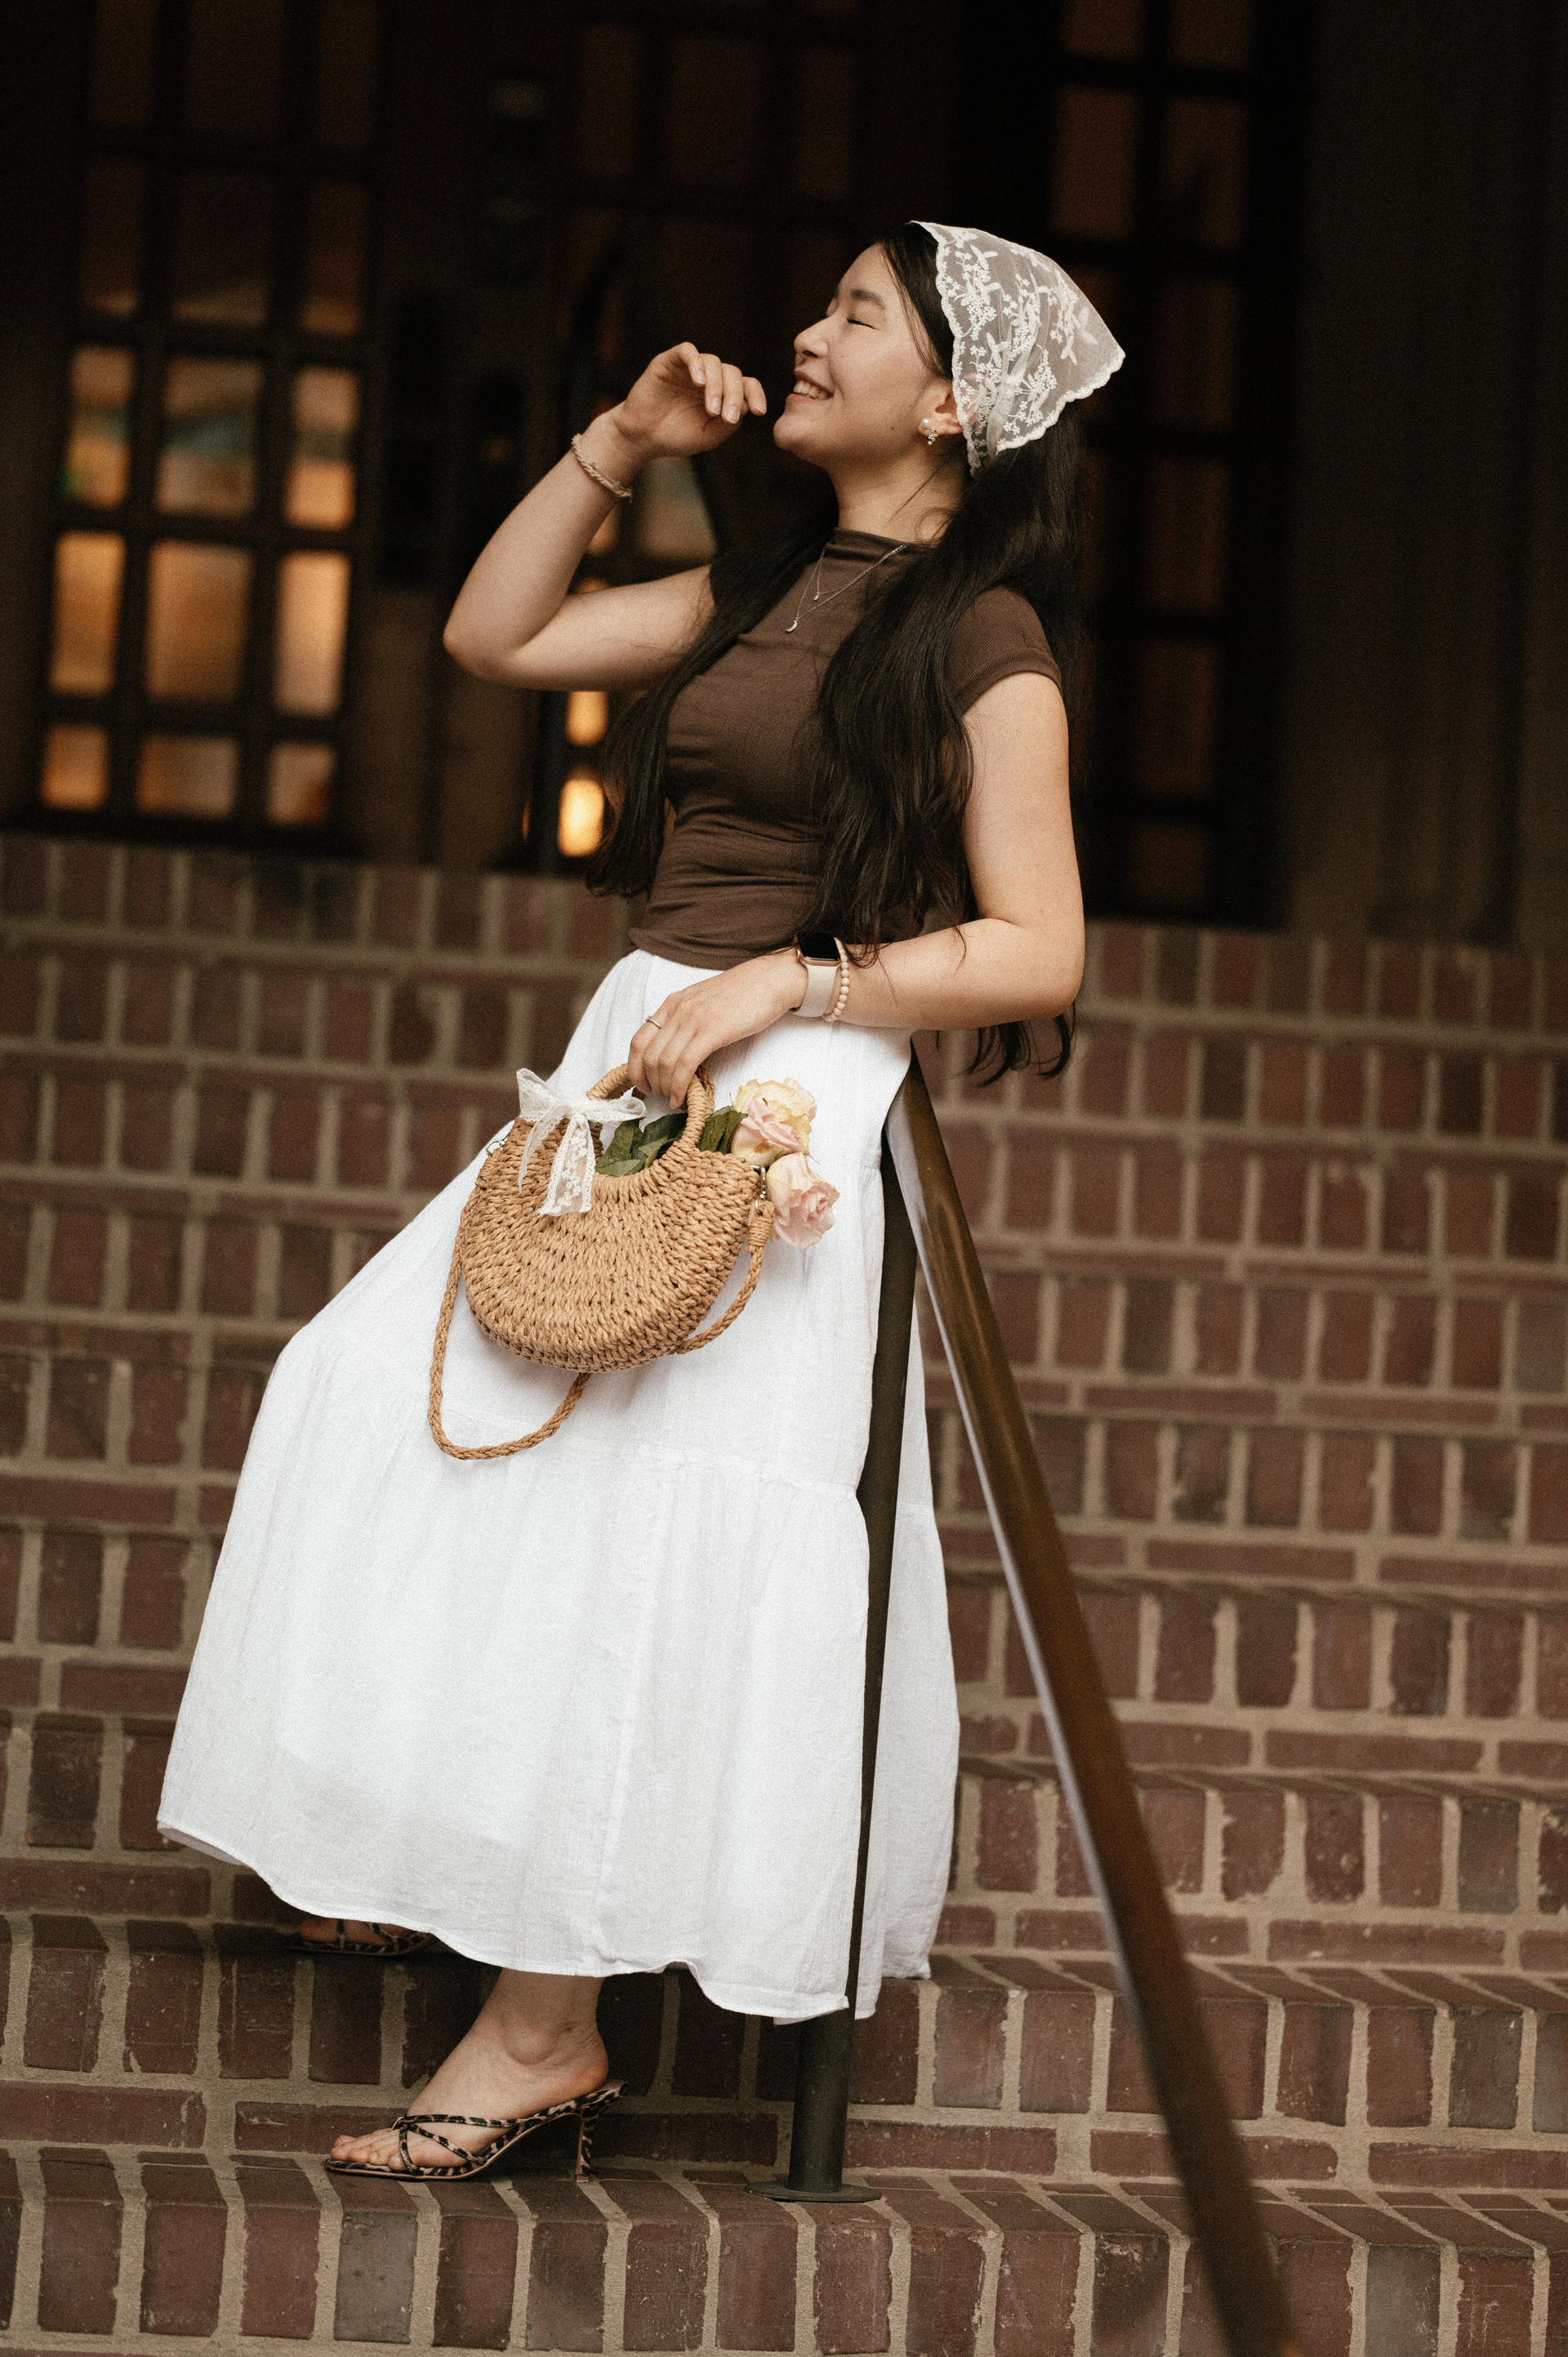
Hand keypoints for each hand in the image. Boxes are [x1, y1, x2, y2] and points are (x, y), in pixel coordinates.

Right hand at [596, 344, 766, 474]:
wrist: (642, 438)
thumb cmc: (676, 437)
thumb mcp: (708, 436)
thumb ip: (729, 424)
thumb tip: (745, 405)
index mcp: (722, 393)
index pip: (746, 384)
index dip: (755, 394)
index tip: (759, 412)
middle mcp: (709, 377)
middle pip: (732, 372)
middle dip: (733, 395)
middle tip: (726, 418)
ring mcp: (690, 367)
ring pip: (713, 362)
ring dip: (716, 386)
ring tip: (711, 410)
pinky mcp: (670, 361)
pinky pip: (688, 351)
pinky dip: (696, 364)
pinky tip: (699, 383)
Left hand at [627, 952, 803, 1106]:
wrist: (771, 980)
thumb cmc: (744, 995)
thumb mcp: (704, 1004)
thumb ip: (687, 1023)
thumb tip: (677, 1054)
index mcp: (673, 1003)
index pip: (639, 1040)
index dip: (635, 1068)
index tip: (644, 1085)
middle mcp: (677, 1010)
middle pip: (648, 1056)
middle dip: (650, 1083)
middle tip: (662, 1096)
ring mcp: (693, 1019)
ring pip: (663, 1063)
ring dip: (664, 1088)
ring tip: (674, 1099)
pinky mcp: (712, 1030)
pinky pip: (684, 1064)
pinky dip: (679, 1086)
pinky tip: (682, 1098)